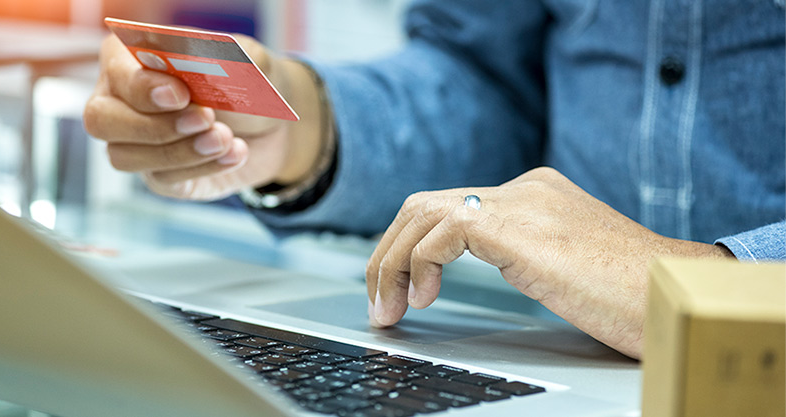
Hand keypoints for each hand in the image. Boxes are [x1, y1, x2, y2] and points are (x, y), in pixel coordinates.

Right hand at [83, 34, 325, 200]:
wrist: (272, 125)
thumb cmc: (247, 81)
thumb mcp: (246, 60)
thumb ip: (222, 58)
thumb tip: (198, 65)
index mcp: (132, 57)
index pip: (117, 72)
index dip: (143, 87)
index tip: (182, 94)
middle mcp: (121, 100)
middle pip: (100, 120)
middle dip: (153, 125)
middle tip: (206, 119)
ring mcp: (135, 142)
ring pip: (124, 157)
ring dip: (179, 151)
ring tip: (225, 138)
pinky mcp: (158, 175)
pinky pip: (162, 179)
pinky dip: (203, 168)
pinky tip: (235, 153)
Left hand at [366, 167, 733, 358]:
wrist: (675, 295)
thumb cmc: (630, 294)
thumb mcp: (561, 265)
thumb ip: (520, 253)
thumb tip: (468, 271)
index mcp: (533, 194)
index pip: (447, 206)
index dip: (409, 246)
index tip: (398, 288)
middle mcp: (524, 190)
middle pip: (424, 205)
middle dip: (388, 254)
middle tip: (380, 302)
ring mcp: (522, 204)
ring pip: (422, 213)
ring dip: (392, 263)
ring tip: (391, 308)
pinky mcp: (520, 228)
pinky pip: (442, 232)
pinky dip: (420, 264)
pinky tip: (424, 297)